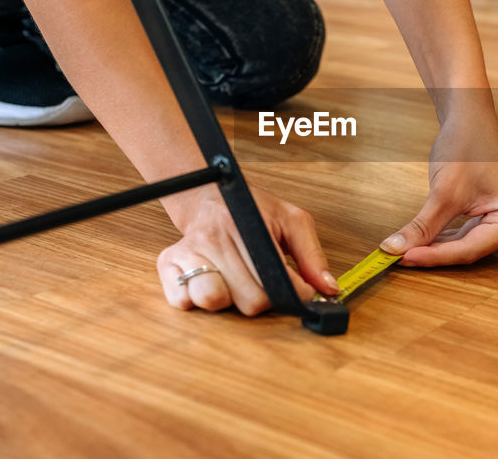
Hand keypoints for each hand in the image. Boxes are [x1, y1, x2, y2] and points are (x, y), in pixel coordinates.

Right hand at [156, 186, 338, 313]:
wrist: (208, 195)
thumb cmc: (252, 211)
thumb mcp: (290, 220)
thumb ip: (312, 255)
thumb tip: (328, 288)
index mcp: (245, 223)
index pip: (278, 279)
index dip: (294, 291)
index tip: (297, 290)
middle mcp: (213, 237)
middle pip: (250, 299)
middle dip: (264, 298)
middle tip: (262, 281)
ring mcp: (188, 251)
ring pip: (216, 302)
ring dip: (230, 300)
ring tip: (235, 283)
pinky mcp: (168, 265)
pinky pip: (183, 302)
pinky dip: (197, 301)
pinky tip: (211, 283)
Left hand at [379, 110, 497, 266]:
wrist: (467, 113)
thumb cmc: (467, 143)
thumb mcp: (443, 192)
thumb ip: (422, 226)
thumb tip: (395, 250)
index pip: (470, 249)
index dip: (435, 256)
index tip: (404, 258)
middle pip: (468, 248)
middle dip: (433, 252)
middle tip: (399, 256)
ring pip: (463, 243)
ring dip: (434, 246)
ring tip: (405, 250)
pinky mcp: (488, 211)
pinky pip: (463, 232)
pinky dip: (441, 236)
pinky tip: (419, 239)